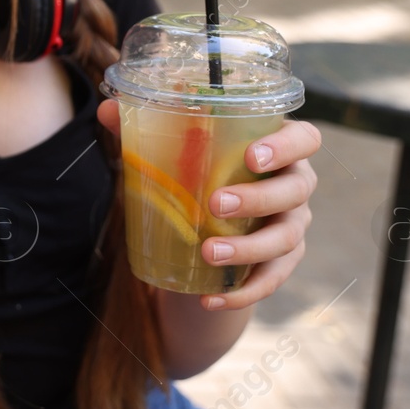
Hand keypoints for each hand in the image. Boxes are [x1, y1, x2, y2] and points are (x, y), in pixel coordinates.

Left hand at [96, 101, 319, 311]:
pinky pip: (271, 280)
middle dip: (259, 198)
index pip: (304, 138)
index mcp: (278, 147)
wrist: (208, 226)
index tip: (251, 157)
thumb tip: (105, 109)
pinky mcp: (282, 262)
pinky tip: (211, 299)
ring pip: (286, 238)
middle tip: (215, 204)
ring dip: (249, 248)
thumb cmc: (200, 172)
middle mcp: (295, 185)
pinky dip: (243, 292)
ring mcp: (293, 225)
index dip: (286, 146)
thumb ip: (145, 128)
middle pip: (296, 190)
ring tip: (208, 252)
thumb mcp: (175, 151)